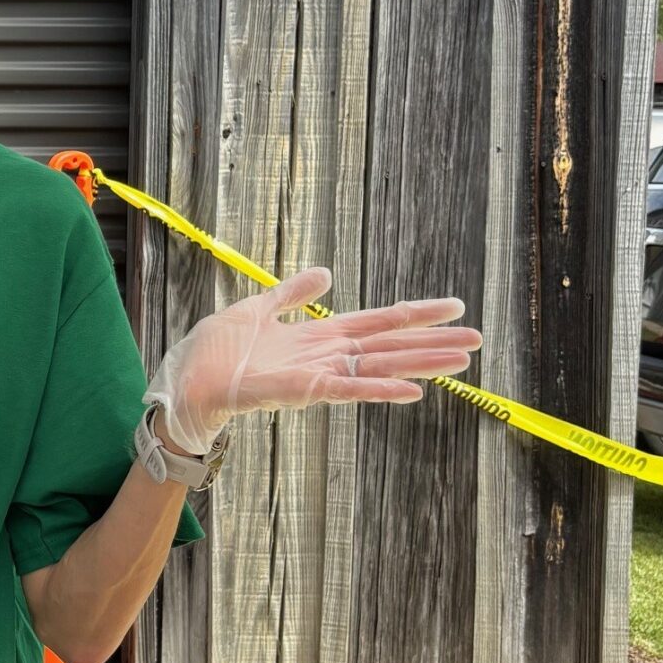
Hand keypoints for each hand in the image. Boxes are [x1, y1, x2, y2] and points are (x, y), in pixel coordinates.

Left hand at [149, 269, 481, 451]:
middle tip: (477, 340)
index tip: (453, 307)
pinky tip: (411, 391)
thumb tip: (328, 271)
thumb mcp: (258, 309)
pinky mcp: (298, 391)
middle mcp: (325, 357)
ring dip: (419, 365)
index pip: (377, 322)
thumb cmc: (215, 352)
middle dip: (432, 343)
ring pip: (378, 368)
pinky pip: (345, 390)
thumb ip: (293, 294)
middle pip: (389, 346)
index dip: (415, 314)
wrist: (184, 382)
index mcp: (318, 336)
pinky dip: (378, 389)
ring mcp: (315, 376)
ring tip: (461, 364)